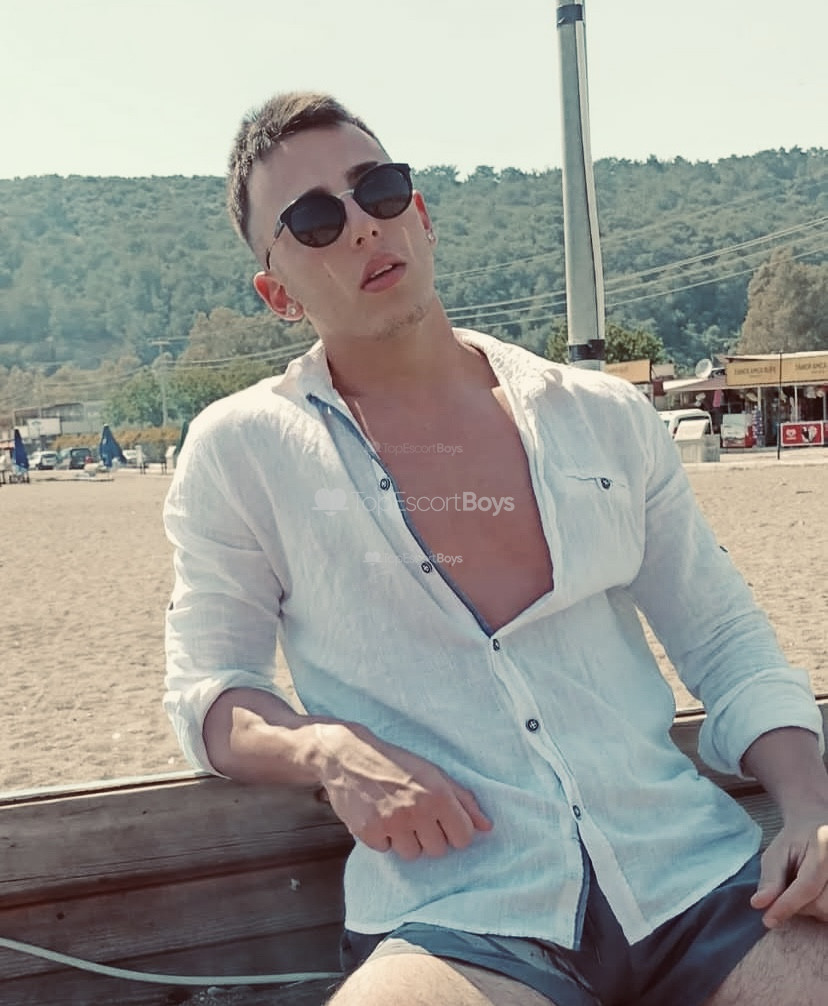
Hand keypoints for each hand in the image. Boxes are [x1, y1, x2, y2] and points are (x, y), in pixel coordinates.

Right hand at [312, 722, 492, 860]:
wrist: (348, 756)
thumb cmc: (396, 763)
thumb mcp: (434, 772)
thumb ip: (463, 799)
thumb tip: (487, 826)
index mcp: (438, 795)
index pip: (464, 837)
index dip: (456, 831)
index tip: (444, 822)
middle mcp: (417, 811)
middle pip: (438, 850)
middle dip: (430, 836)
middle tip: (416, 815)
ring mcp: (391, 823)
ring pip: (412, 854)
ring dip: (406, 840)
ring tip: (397, 816)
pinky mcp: (368, 832)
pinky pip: (386, 850)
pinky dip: (383, 838)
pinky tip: (378, 817)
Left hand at [750, 808, 827, 926]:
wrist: (817, 831)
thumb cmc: (795, 842)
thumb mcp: (777, 853)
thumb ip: (771, 879)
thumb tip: (758, 904)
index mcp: (824, 848)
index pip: (807, 886)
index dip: (786, 905)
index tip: (767, 920)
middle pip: (821, 904)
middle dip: (798, 906)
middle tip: (787, 891)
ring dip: (811, 910)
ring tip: (802, 891)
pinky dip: (821, 910)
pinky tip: (814, 896)